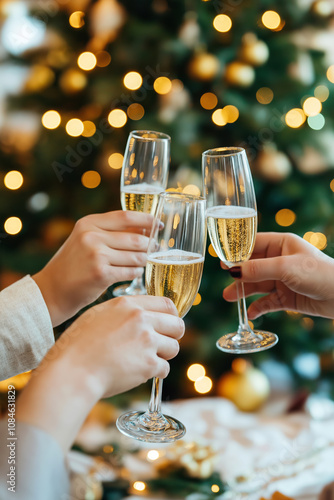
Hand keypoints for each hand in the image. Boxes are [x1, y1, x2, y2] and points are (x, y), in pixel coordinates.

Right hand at [17, 295, 183, 452]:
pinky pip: (164, 368)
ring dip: (163, 356)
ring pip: (173, 348)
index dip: (171, 316)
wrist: (73, 370)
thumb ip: (124, 312)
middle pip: (178, 325)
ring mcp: (147, 341)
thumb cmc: (79, 344)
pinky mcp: (148, 364)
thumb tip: (142, 315)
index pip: (167, 304)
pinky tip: (138, 373)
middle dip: (173, 336)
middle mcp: (141, 319)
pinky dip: (154, 373)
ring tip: (144, 360)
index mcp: (129, 304)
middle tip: (162, 344)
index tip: (168, 324)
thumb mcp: (99, 314)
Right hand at [33, 211, 153, 325]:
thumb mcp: (86, 240)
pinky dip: (136, 273)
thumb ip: (110, 232)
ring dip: (143, 261)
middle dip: (149, 245)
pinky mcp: (101, 274)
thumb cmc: (73, 265)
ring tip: (142, 263)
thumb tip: (145, 228)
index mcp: (89, 223)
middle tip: (155, 249)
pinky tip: (132, 273)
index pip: (126, 216)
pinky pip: (131, 271)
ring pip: (136, 256)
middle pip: (135, 238)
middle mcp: (92, 236)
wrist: (52, 291)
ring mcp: (96, 255)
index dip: (147, 219)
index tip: (158, 224)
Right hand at [223, 232, 333, 319]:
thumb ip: (257, 269)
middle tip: (225, 279)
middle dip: (238, 274)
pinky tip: (250, 313)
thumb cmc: (320, 273)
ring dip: (244, 291)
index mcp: (282, 244)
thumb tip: (232, 271)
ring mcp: (283, 279)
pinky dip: (258, 307)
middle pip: (252, 266)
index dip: (237, 252)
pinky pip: (267, 302)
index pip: (253, 244)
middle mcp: (281, 260)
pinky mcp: (287, 297)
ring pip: (257, 284)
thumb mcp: (285, 268)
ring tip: (229, 298)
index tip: (222, 260)